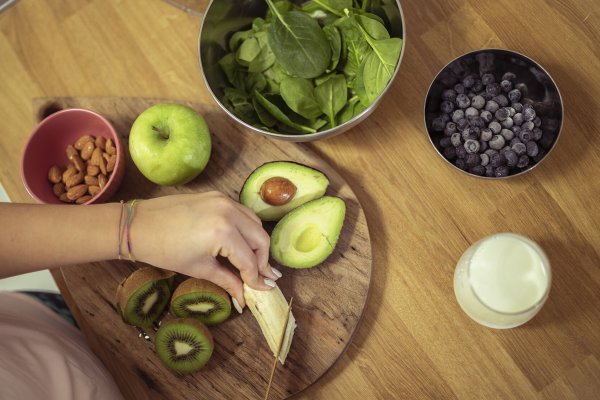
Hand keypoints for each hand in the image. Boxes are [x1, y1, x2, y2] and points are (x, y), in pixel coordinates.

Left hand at [131, 192, 279, 308]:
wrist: (138, 225)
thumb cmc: (164, 251)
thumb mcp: (200, 268)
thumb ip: (228, 281)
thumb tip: (244, 299)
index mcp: (224, 233)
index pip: (250, 260)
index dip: (256, 278)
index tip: (263, 290)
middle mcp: (229, 212)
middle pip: (260, 239)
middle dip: (263, 260)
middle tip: (262, 277)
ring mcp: (224, 201)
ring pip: (255, 223)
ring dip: (257, 243)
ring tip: (253, 261)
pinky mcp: (218, 196)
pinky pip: (242, 213)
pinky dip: (246, 228)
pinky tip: (241, 242)